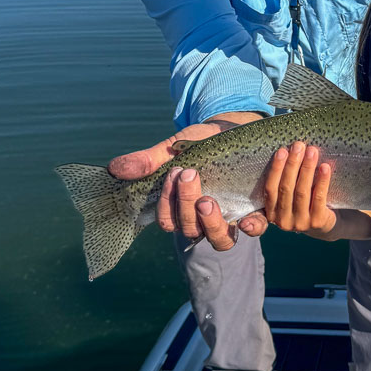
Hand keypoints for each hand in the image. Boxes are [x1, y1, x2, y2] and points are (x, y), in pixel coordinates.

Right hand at [107, 112, 263, 250]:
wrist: (235, 130)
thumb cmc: (201, 142)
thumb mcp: (175, 147)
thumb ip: (149, 160)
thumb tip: (115, 168)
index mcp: (183, 209)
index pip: (169, 222)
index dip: (168, 204)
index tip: (174, 173)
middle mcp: (205, 220)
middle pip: (191, 231)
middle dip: (186, 205)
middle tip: (189, 175)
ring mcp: (232, 218)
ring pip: (221, 240)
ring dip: (212, 224)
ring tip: (208, 201)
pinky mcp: (256, 211)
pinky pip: (254, 229)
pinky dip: (250, 226)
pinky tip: (245, 216)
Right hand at [261, 141, 337, 236]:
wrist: (323, 225)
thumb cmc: (302, 205)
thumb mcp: (286, 200)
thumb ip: (281, 183)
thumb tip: (285, 152)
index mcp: (271, 213)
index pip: (270, 189)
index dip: (276, 169)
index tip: (282, 151)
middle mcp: (283, 221)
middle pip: (286, 188)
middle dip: (292, 164)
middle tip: (299, 146)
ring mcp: (300, 223)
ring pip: (302, 191)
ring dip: (307, 168)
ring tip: (312, 151)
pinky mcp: (317, 222)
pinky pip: (319, 198)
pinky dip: (322, 181)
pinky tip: (325, 167)